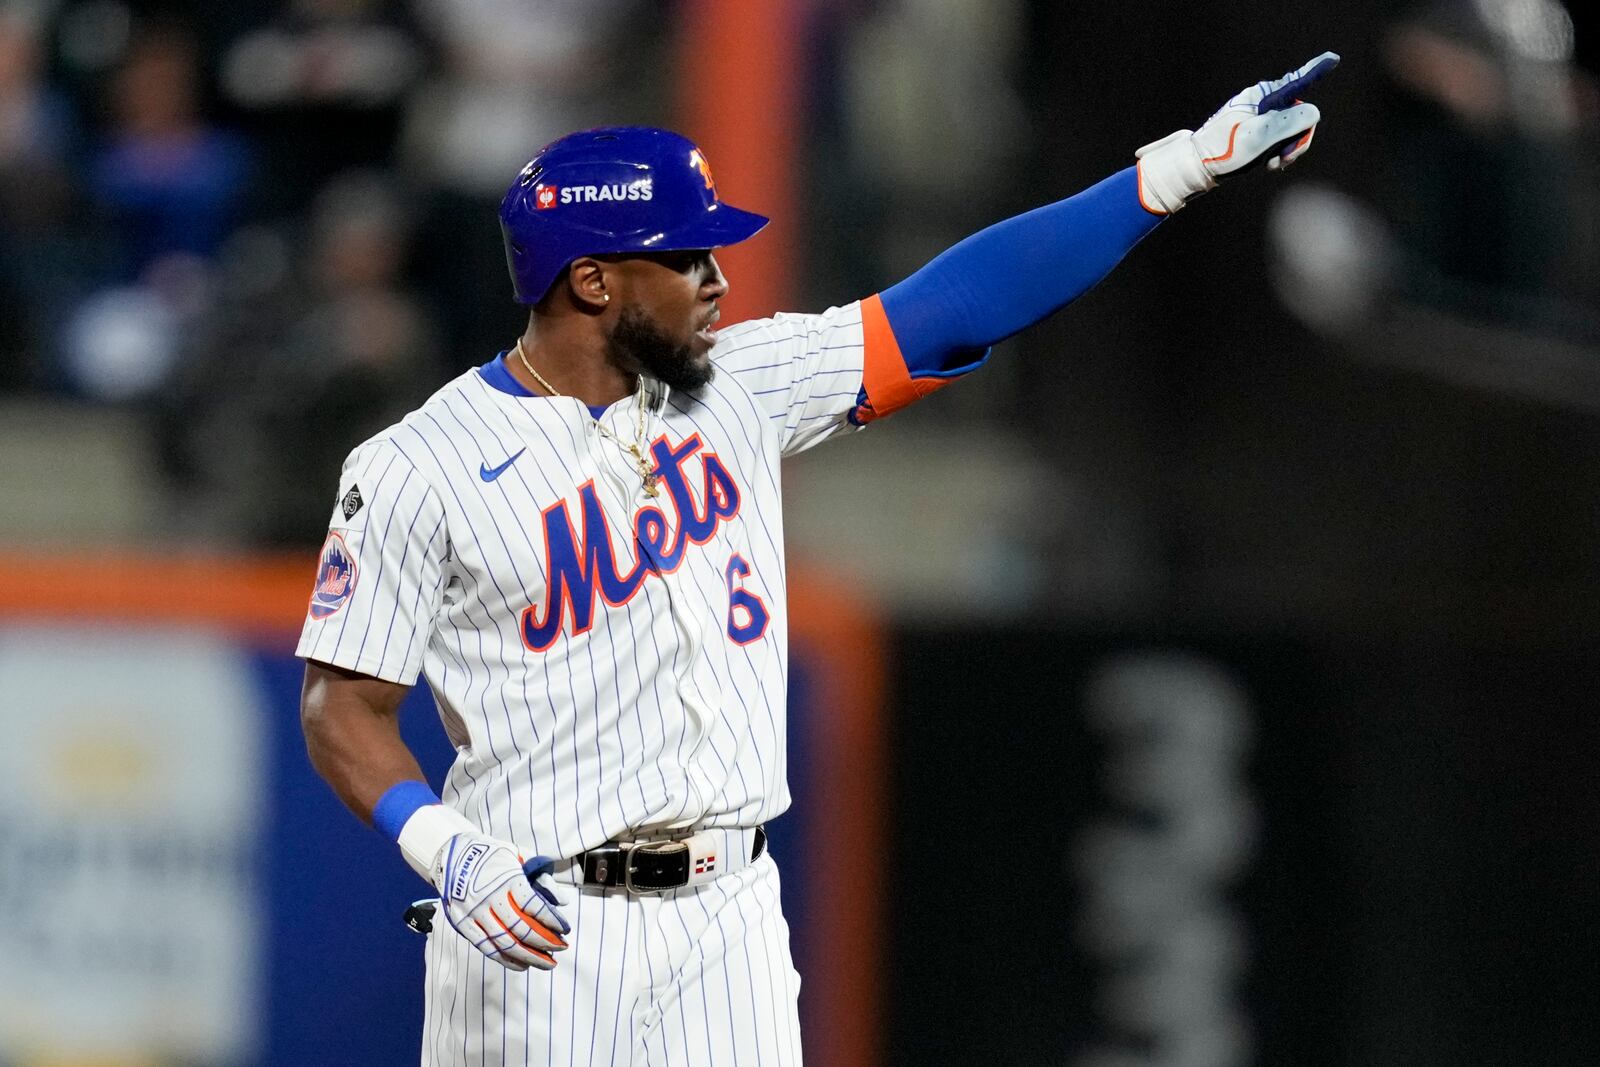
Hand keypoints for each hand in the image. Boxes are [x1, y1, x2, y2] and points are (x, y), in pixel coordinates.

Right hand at [433, 833, 571, 971]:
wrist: (452, 854)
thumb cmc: (491, 855)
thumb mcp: (518, 856)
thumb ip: (540, 877)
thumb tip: (562, 901)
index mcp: (508, 879)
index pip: (534, 906)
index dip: (552, 921)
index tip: (565, 930)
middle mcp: (491, 898)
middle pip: (522, 929)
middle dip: (545, 943)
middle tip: (561, 949)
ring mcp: (475, 913)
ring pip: (505, 943)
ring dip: (529, 957)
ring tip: (546, 963)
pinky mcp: (463, 924)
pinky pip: (486, 948)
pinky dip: (505, 960)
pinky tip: (522, 964)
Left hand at [1136, 51, 1339, 213]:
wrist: (1197, 168)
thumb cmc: (1223, 151)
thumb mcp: (1258, 136)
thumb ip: (1288, 123)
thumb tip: (1313, 112)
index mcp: (1261, 96)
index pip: (1295, 81)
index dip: (1316, 71)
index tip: (1333, 59)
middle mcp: (1262, 104)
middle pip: (1300, 114)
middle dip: (1298, 138)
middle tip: (1285, 158)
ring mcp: (1261, 120)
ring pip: (1293, 132)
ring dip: (1288, 151)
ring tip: (1271, 164)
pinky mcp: (1258, 136)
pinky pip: (1282, 143)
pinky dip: (1279, 155)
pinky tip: (1267, 165)